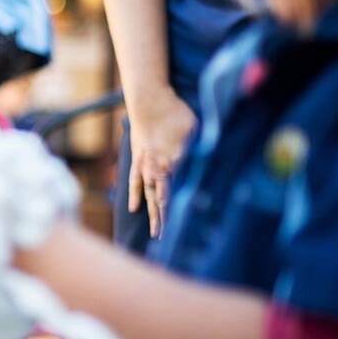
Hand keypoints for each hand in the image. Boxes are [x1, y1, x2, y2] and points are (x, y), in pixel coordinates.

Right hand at [127, 91, 196, 237]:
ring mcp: (144, 164)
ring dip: (151, 212)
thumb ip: (196, 149)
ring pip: (147, 193)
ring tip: (154, 231)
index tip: (175, 225)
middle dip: (161, 218)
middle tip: (162, 238)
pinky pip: (135, 182)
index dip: (171, 207)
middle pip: (158, 197)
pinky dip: (135, 195)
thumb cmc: (174, 112)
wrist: (148, 100)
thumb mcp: (193, 130)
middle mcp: (155, 167)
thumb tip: (203, 165)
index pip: (170, 190)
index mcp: (169, 161)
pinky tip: (134, 208)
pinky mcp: (138, 159)